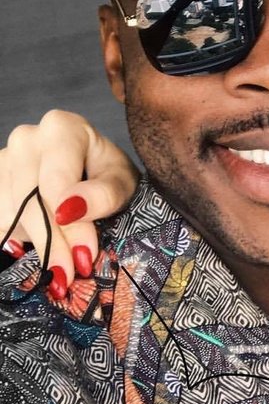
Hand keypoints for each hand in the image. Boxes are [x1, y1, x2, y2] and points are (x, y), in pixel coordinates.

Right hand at [1, 110, 138, 296]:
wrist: (88, 171)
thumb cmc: (108, 174)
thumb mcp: (121, 182)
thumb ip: (103, 193)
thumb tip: (70, 208)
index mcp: (61, 128)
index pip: (53, 181)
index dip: (67, 223)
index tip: (83, 253)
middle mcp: (27, 139)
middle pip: (29, 199)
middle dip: (52, 242)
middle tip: (69, 274)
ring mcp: (4, 159)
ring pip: (9, 212)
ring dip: (34, 244)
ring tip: (61, 265)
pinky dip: (14, 240)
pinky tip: (35, 249)